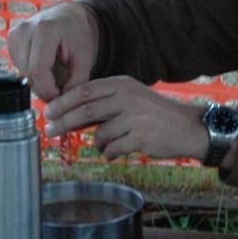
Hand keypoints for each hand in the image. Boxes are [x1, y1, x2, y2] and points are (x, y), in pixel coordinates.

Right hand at [7, 3, 97, 101]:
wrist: (68, 15)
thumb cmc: (78, 34)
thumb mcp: (85, 57)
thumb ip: (77, 81)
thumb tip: (62, 101)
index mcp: (44, 30)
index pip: (38, 70)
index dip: (48, 89)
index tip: (61, 96)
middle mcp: (24, 30)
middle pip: (28, 73)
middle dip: (44, 88)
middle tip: (60, 91)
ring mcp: (14, 34)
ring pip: (22, 73)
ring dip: (38, 82)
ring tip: (55, 77)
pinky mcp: (11, 40)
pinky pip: (19, 67)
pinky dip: (33, 73)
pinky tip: (46, 68)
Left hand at [43, 76, 206, 161]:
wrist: (188, 128)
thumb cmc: (154, 115)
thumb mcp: (130, 98)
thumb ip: (104, 103)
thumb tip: (69, 115)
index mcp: (122, 84)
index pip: (84, 90)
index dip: (63, 102)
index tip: (49, 112)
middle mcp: (128, 98)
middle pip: (86, 111)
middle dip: (64, 122)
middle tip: (50, 131)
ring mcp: (135, 118)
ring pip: (99, 134)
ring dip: (97, 144)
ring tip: (108, 145)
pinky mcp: (141, 138)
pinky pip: (112, 149)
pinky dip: (109, 154)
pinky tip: (116, 153)